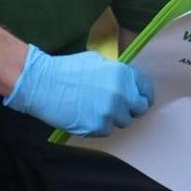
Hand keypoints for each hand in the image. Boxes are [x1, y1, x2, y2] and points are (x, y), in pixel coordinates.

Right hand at [4, 45, 152, 135]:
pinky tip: (88, 116)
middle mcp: (121, 94)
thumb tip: (126, 82)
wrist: (43, 84)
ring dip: (114, 118)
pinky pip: (107, 130)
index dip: (142, 95)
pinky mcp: (97, 127)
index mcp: (123, 75)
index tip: (137, 98)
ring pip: (123, 122)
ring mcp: (110, 113)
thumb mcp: (98, 61)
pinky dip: (100, 125)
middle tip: (117, 106)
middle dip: (130, 108)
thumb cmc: (68, 69)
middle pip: (139, 109)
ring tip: (98, 110)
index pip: (146, 90)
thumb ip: (116, 72)